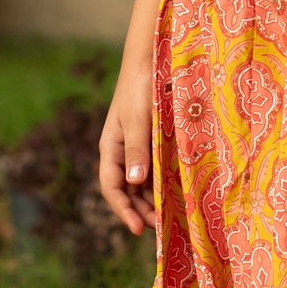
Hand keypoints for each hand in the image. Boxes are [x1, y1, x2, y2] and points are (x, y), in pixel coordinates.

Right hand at [99, 0, 168, 237]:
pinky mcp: (151, 135)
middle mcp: (122, 147)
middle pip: (126, 187)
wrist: (151, 58)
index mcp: (112, 145)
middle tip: (159, 229)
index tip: (139, 229)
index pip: (112, 186)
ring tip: (167, 215)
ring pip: (139, 179)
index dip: (123, 210)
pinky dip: (159, 181)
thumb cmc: (141, 88)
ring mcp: (136, 142)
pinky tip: (175, 189)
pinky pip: (152, 165)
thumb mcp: (139, 120)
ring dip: (149, 198)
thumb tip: (136, 184)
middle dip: (139, 209)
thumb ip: (138, 150)